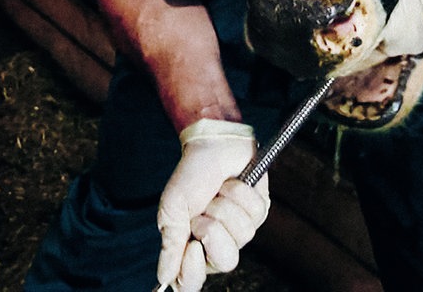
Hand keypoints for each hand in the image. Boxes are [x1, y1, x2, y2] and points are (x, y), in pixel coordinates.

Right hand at [156, 119, 269, 290]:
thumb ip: (171, 244)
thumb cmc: (191, 175)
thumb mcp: (173, 208)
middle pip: (226, 262)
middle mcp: (219, 243)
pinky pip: (255, 213)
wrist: (212, 144)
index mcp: (193, 247)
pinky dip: (241, 193)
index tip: (193, 247)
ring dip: (225, 206)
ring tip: (218, 192)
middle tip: (204, 210)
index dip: (193, 271)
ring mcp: (241, 229)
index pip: (192, 282)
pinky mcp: (258, 211)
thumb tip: (163, 278)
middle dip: (214, 230)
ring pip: (243, 235)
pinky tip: (232, 183)